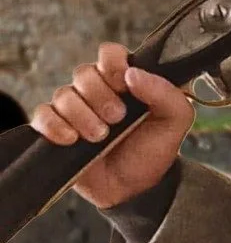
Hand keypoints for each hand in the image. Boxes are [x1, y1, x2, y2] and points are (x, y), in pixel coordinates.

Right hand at [30, 42, 193, 209]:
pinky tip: (72, 139)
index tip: (124, 84)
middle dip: (100, 95)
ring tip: (100, 136)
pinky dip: (54, 125)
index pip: (109, 54)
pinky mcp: (56, 130)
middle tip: (117, 118)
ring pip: (63, 94)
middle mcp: (97, 91)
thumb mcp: (175, 120)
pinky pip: (42, 115)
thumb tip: (133, 73)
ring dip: (82, 115)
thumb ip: (165, 92)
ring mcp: (75, 110)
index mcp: (125, 82)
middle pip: (84, 73)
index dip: (113, 63)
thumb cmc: (154, 150)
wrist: (137, 189)